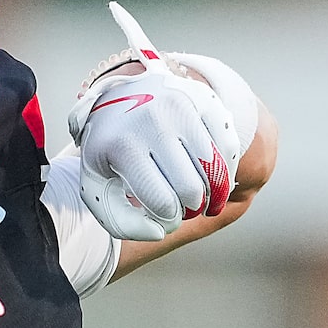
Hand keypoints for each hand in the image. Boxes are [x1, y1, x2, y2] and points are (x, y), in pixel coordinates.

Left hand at [68, 52, 245, 241]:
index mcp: (122, 145)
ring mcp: (182, 106)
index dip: (169, 219)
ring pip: (216, 168)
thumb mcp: (99, 185)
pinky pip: (229, 146)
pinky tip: (213, 175)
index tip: (166, 215)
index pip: (162, 203)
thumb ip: (122, 222)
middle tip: (185, 206)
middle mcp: (153, 121)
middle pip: (192, 189)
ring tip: (202, 196)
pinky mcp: (204, 99)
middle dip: (191, 207)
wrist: (117, 95)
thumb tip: (160, 232)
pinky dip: (226, 168)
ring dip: (213, 192)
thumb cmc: (110, 149)